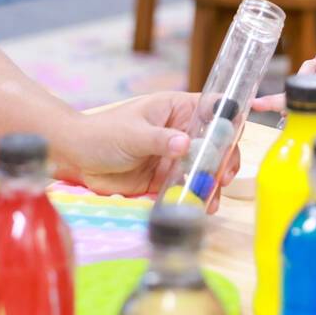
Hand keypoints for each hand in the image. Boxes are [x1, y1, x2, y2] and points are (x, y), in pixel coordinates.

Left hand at [63, 93, 239, 211]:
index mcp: (176, 109)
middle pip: (216, 143)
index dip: (229, 117)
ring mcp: (175, 156)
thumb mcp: (133, 134)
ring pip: (205, 168)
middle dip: (224, 159)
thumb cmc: (103, 133)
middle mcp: (181, 132)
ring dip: (213, 182)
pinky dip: (197, 196)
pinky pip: (188, 187)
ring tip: (211, 198)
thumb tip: (185, 144)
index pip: (212, 108)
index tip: (239, 133)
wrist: (77, 159)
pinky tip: (201, 206)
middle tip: (223, 177)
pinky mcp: (166, 179)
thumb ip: (159, 140)